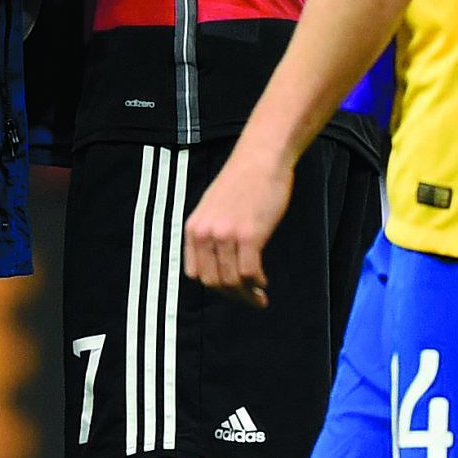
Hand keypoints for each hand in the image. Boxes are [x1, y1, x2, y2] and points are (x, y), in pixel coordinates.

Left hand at [184, 139, 295, 307]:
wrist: (261, 158)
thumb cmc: (242, 181)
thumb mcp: (213, 207)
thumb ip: (211, 232)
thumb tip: (218, 261)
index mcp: (193, 228)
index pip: (195, 273)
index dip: (213, 286)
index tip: (229, 290)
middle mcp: (205, 234)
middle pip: (213, 282)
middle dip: (232, 296)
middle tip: (249, 299)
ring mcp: (225, 235)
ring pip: (232, 281)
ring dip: (247, 295)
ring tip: (259, 298)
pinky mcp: (249, 235)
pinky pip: (250, 272)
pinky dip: (257, 283)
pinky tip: (264, 283)